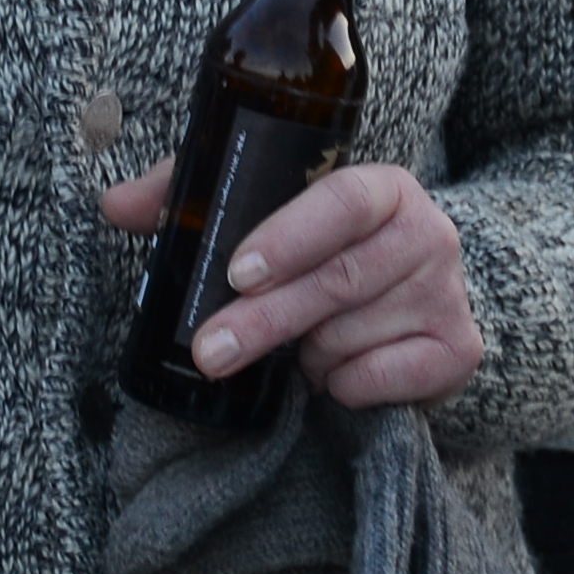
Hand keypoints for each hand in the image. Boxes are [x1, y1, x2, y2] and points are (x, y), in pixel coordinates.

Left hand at [94, 151, 482, 411]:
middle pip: (339, 280)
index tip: (237, 273)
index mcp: (385, 188)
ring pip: (351, 336)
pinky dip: (342, 386)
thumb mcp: (270, 213)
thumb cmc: (329, 252)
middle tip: (212, 351)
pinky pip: (379, 380)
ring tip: (297, 348)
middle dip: (267, 320)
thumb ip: (196, 197)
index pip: (343, 201)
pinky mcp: (458, 352)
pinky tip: (332, 372)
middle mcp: (429, 234)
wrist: (420, 302)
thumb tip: (116, 205)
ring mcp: (447, 295)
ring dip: (306, 355)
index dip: (290, 236)